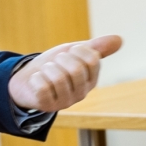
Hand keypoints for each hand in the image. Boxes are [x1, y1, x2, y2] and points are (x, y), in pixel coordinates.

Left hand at [8, 35, 122, 113]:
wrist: (26, 79)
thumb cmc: (53, 65)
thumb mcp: (73, 52)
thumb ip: (95, 47)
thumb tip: (119, 39)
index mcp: (91, 79)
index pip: (92, 59)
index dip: (77, 50)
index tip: (69, 53)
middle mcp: (81, 93)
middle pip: (76, 69)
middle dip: (61, 59)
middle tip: (54, 62)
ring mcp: (65, 102)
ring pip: (59, 77)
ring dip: (47, 68)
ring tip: (45, 71)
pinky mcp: (48, 106)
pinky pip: (43, 87)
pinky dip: (36, 78)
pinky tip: (37, 80)